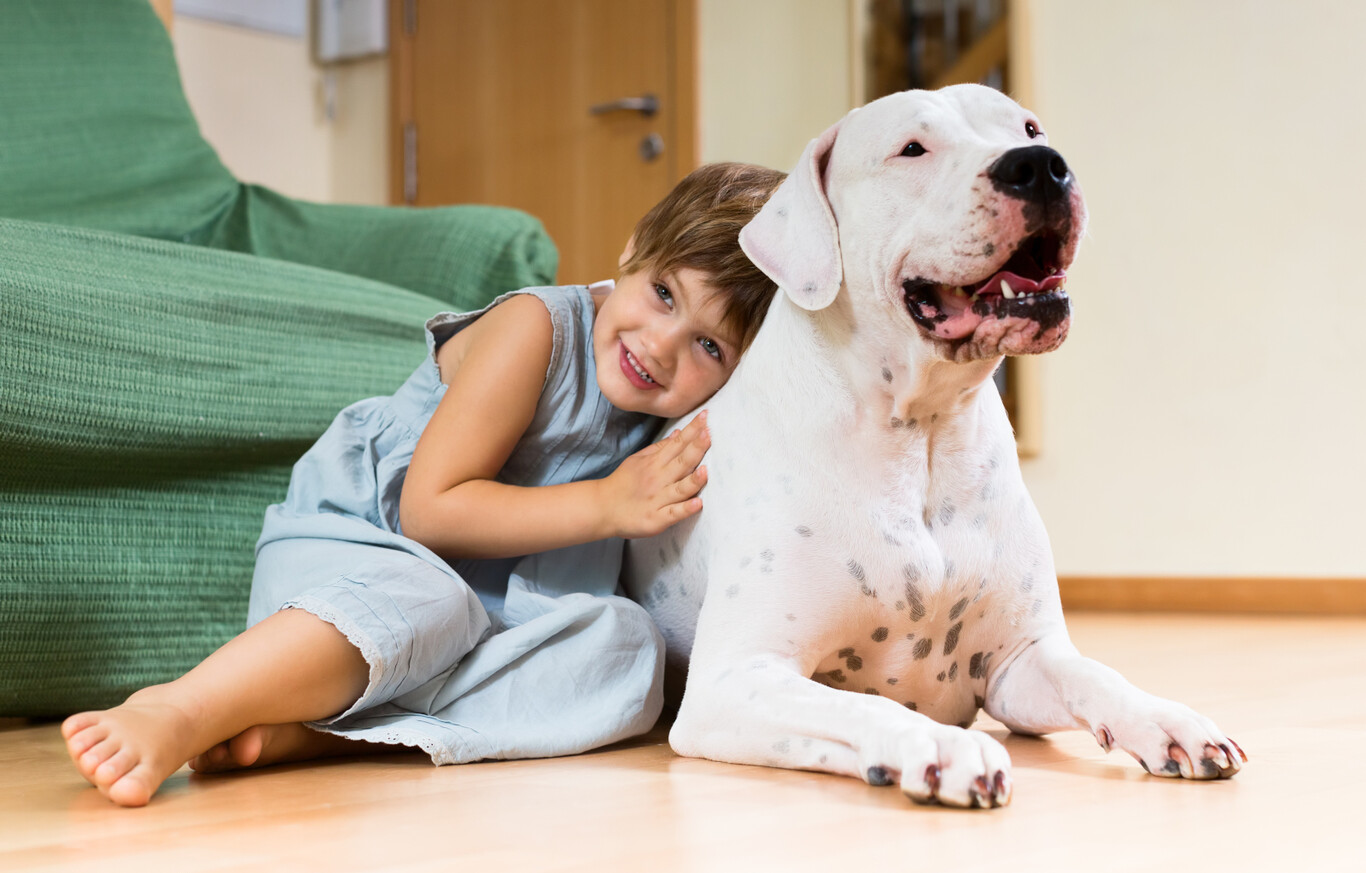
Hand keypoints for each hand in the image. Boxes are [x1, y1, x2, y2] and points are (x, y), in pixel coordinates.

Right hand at [600, 411, 710, 538]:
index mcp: (655, 463)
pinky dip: (685, 509)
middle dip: (696, 448)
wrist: (602, 508)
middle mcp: (658, 479)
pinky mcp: (656, 519)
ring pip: (680, 489)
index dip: (692, 430)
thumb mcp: (638, 460)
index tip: (706, 416)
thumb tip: (679, 432)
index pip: (677, 443)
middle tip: (709, 433)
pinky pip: (673, 513)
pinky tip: (697, 504)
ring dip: (694, 480)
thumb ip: (660, 447)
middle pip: (682, 462)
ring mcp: (658, 500)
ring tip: (706, 471)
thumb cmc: (623, 483)